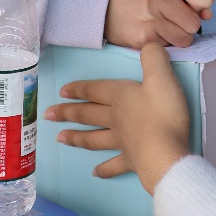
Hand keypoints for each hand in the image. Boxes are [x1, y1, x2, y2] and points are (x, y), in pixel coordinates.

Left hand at [47, 43, 191, 192]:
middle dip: (68, 113)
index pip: (95, 90)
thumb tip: (148, 44)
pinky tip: (95, 172)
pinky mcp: (131, 162)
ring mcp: (121, 142)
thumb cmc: (164, 114)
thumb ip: (154, 57)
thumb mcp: (162, 78)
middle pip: (88, 114)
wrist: (167, 154)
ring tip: (60, 139)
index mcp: (120, 97)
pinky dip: (104, 169)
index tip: (62, 92)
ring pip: (94, 139)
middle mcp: (116, 119)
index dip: (79, 89)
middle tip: (48, 115)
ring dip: (77, 138)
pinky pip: (114, 166)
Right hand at [105, 0, 213, 48]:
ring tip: (160, 25)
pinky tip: (150, 31)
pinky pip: (169, 48)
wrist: (101, 5)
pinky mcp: (143, 38)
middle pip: (195, 22)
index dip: (200, 4)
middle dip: (187, 23)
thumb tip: (207, 15)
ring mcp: (150, 18)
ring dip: (176, 36)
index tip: (188, 4)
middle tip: (170, 17)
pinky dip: (163, 43)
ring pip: (184, 39)